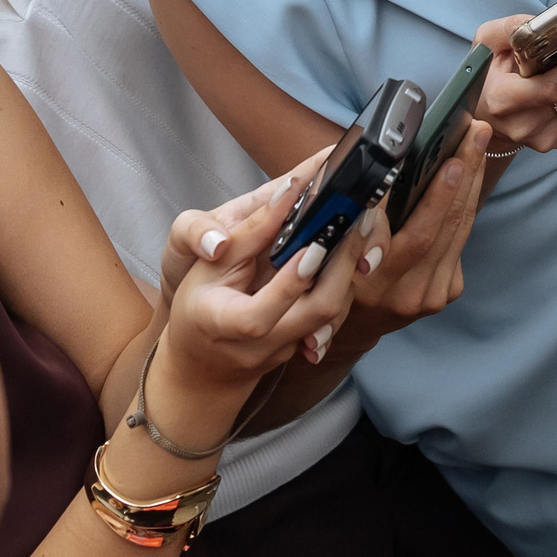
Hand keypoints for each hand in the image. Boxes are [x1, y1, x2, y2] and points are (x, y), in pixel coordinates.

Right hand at [160, 159, 371, 408]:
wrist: (203, 363)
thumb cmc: (199, 304)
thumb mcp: (209, 265)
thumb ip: (250, 233)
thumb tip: (287, 193)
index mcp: (228, 325)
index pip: (264, 312)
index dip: (292, 279)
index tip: (314, 244)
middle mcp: (262, 345)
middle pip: (318, 312)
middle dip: (343, 263)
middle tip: (355, 220)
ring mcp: (287, 349)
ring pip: (334, 314)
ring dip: (349, 269)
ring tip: (357, 228)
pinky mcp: (304, 344)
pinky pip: (332, 314)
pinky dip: (342, 283)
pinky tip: (346, 253)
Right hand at [332, 119, 492, 356]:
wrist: (352, 327)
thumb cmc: (332, 276)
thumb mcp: (329, 253)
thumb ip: (354, 220)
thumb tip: (383, 168)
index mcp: (373, 284)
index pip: (416, 237)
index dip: (435, 198)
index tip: (448, 160)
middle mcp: (407, 294)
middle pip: (446, 227)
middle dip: (463, 174)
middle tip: (475, 133)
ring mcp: (430, 296)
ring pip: (459, 231)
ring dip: (471, 183)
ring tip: (477, 142)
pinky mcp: (445, 292)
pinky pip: (459, 242)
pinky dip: (464, 205)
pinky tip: (468, 174)